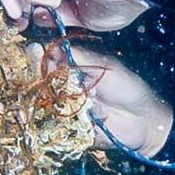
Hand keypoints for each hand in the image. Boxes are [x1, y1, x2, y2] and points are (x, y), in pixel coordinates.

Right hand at [27, 43, 171, 157]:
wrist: (144, 122)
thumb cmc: (129, 89)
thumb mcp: (107, 68)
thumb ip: (82, 58)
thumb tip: (53, 47)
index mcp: (78, 68)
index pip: (54, 58)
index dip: (43, 54)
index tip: (34, 49)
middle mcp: (69, 86)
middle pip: (44, 78)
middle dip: (35, 71)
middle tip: (30, 66)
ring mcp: (67, 107)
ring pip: (45, 99)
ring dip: (38, 92)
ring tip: (34, 85)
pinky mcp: (69, 128)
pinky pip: (52, 122)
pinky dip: (46, 115)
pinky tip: (41, 107)